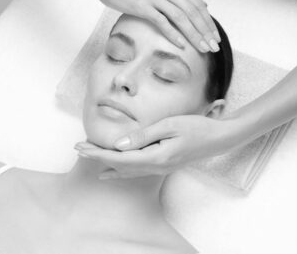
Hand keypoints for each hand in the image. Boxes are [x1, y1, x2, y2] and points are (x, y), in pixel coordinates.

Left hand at [74, 114, 245, 179]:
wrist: (219, 139)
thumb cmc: (197, 127)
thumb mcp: (169, 125)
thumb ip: (143, 135)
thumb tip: (119, 145)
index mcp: (156, 157)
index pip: (119, 158)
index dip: (98, 153)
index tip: (81, 147)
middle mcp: (156, 167)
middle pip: (120, 165)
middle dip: (97, 157)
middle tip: (77, 148)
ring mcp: (160, 168)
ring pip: (126, 170)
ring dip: (106, 163)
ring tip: (88, 156)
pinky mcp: (163, 165)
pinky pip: (136, 170)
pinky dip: (119, 169)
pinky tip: (110, 171)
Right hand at [94, 0, 220, 52]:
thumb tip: (204, 5)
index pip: (197, 3)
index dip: (208, 21)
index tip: (215, 37)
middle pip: (192, 11)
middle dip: (205, 30)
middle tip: (213, 46)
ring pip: (180, 17)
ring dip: (193, 34)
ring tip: (202, 48)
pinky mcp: (141, 5)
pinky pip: (161, 21)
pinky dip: (173, 34)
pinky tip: (181, 45)